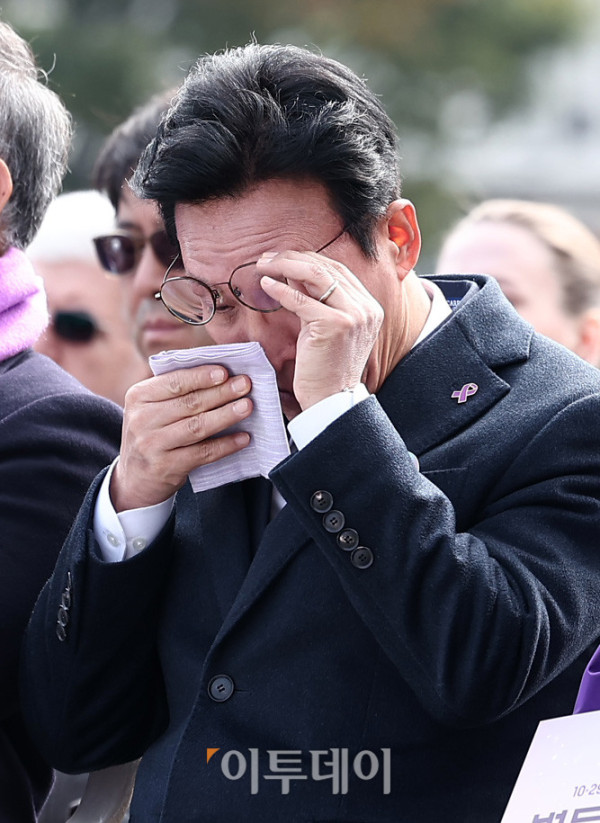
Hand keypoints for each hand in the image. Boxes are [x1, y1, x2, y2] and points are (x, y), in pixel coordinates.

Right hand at [111, 366, 252, 510]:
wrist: (134, 477)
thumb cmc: (152, 432)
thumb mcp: (151, 407)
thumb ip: (175, 391)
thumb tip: (221, 375)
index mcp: (139, 396)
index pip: (174, 382)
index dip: (201, 376)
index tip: (225, 372)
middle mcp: (142, 419)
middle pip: (189, 403)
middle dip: (221, 392)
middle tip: (245, 385)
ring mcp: (153, 445)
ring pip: (197, 427)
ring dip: (226, 415)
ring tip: (247, 407)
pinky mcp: (166, 467)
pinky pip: (202, 453)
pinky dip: (225, 445)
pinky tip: (243, 438)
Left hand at [258, 248, 383, 410]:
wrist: (332, 402)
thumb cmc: (325, 370)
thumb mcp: (324, 328)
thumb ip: (316, 300)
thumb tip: (291, 271)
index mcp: (369, 307)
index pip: (336, 270)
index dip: (306, 259)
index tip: (281, 258)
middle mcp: (366, 307)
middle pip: (326, 267)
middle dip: (292, 258)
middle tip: (266, 258)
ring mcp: (353, 314)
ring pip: (315, 274)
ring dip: (284, 266)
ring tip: (263, 265)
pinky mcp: (335, 324)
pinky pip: (301, 299)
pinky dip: (280, 290)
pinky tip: (266, 285)